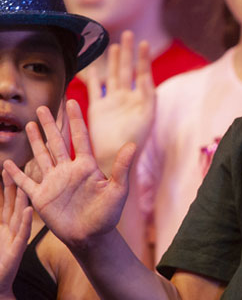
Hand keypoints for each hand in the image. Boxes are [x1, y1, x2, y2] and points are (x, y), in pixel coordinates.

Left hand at [0, 170, 31, 294]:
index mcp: (4, 226)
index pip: (4, 202)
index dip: (5, 187)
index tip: (6, 170)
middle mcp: (12, 229)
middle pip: (13, 204)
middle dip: (13, 187)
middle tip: (13, 169)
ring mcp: (15, 238)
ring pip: (19, 216)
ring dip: (22, 200)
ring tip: (24, 185)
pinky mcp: (16, 249)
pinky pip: (22, 233)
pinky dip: (26, 221)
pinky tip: (30, 210)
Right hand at [2, 100, 134, 250]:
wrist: (91, 237)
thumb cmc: (108, 214)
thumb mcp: (118, 190)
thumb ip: (121, 168)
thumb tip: (131, 145)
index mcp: (86, 166)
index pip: (79, 137)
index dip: (75, 120)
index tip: (72, 101)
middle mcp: (68, 170)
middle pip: (56, 142)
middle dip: (50, 124)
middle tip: (42, 106)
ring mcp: (54, 182)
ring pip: (41, 156)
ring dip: (35, 141)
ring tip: (30, 124)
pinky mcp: (42, 197)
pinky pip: (26, 182)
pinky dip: (16, 173)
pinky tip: (7, 163)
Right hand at [87, 31, 154, 170]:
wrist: (114, 161)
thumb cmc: (132, 146)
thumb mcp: (145, 121)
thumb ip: (146, 100)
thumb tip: (144, 83)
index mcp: (142, 102)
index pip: (143, 75)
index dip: (143, 59)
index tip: (144, 44)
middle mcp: (128, 99)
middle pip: (128, 71)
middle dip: (128, 53)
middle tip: (128, 34)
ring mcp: (113, 102)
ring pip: (113, 76)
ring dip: (114, 61)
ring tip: (115, 45)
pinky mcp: (98, 109)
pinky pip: (95, 89)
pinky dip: (93, 78)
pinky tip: (92, 67)